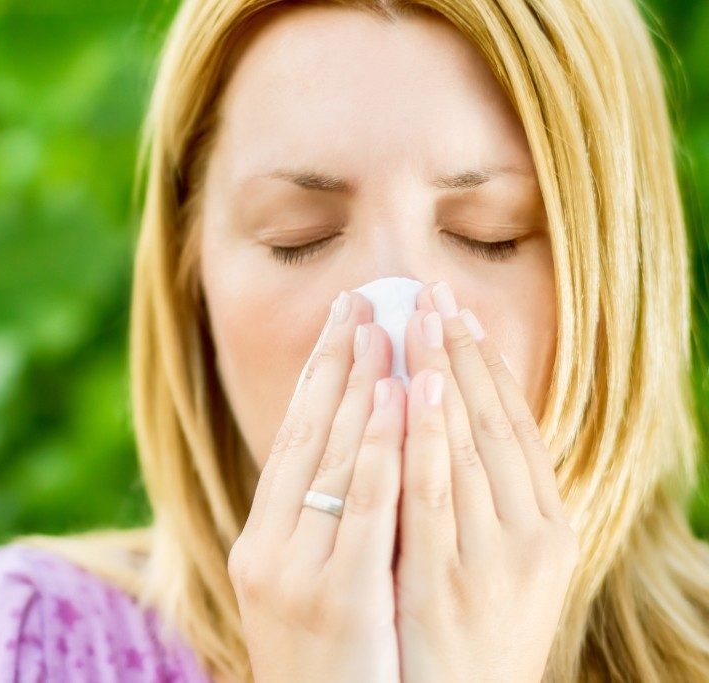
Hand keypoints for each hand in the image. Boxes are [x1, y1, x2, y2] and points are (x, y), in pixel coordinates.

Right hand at [228, 289, 403, 682]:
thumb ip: (320, 527)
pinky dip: (380, 447)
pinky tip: (400, 399)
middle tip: (362, 301)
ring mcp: (296, 573)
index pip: (290, 443)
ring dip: (360, 390)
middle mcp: (267, 550)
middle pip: (304, 438)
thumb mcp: (308, 590)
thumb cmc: (329, 666)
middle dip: (335, 366)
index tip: (342, 323)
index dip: (316, 380)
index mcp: (259, 544)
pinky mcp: (336, 597)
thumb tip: (357, 455)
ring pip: (331, 462)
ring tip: (383, 330)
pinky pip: (362, 508)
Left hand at [394, 281, 578, 682]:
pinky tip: (412, 387)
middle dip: (461, 353)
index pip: (517, 429)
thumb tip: (444, 425)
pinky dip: (425, 436)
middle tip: (433, 290)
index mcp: (548, 529)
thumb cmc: (470, 639)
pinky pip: (434, 493)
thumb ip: (479, 501)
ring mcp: (491, 559)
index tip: (462, 314)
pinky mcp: (449, 581)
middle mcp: (530, 537)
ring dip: (444, 375)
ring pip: (467, 447)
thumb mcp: (489, 565)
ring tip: (420, 314)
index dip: (489, 367)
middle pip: (493, 424)